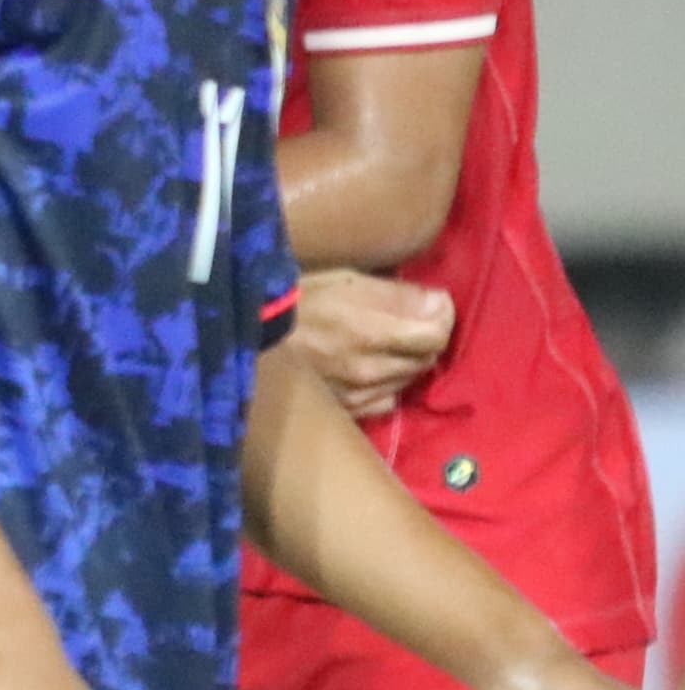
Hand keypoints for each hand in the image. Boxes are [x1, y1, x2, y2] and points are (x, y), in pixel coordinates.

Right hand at [290, 268, 453, 420]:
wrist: (246, 332)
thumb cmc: (295, 298)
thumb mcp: (344, 280)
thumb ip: (396, 295)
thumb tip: (440, 304)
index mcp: (371, 333)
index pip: (436, 335)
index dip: (441, 317)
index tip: (432, 305)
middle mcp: (370, 369)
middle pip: (427, 359)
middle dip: (426, 339)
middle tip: (409, 323)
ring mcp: (358, 393)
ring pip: (409, 380)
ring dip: (407, 362)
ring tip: (387, 345)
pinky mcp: (345, 409)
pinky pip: (386, 401)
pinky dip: (388, 386)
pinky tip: (372, 371)